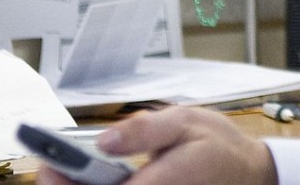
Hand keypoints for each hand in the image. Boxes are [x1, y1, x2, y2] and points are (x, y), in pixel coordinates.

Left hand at [37, 106, 277, 184]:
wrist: (249, 173)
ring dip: (85, 184)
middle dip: (70, 183)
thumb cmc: (220, 147)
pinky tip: (98, 178)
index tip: (50, 163)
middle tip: (56, 164)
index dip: (65, 182)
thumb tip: (104, 138)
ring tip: (73, 168)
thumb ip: (144, 129)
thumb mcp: (186, 121)